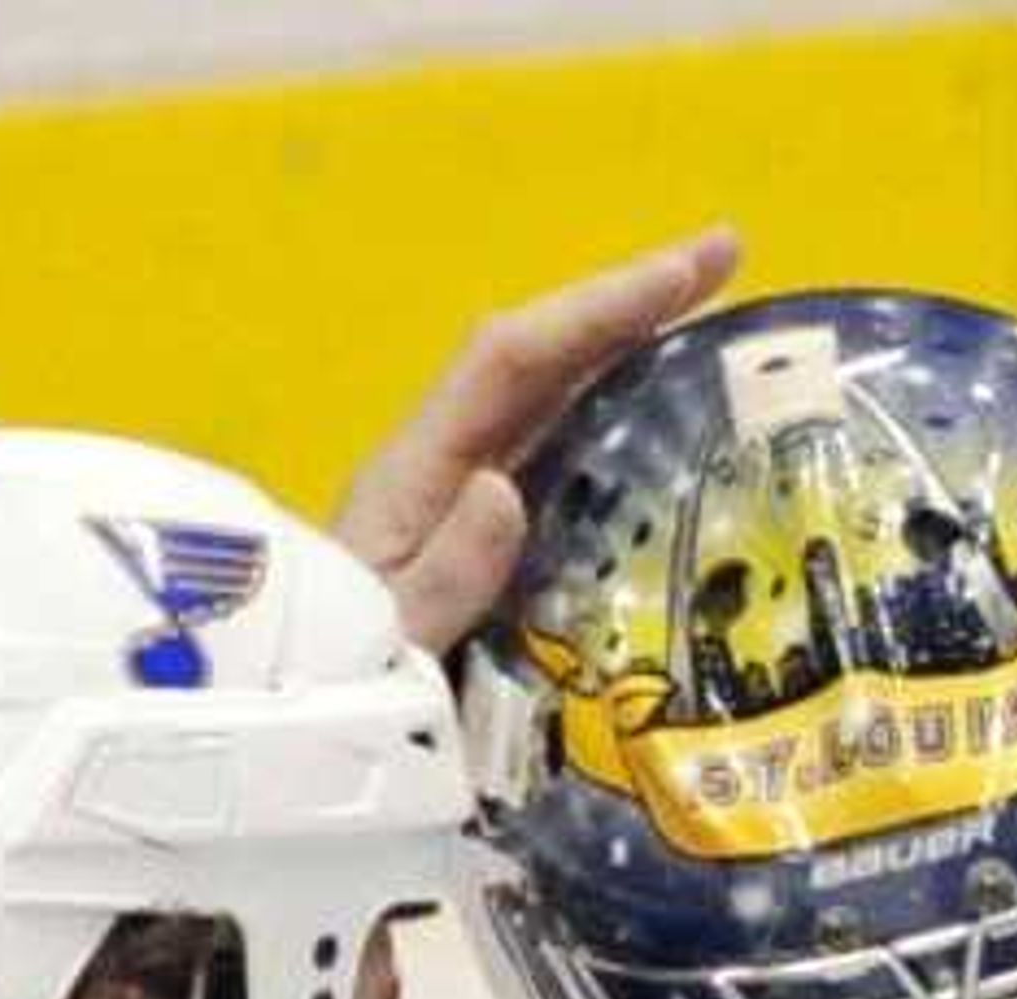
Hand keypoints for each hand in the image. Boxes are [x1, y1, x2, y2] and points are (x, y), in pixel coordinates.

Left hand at [335, 229, 740, 650]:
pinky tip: (658, 419)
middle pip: (537, 356)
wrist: (291, 724)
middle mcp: (438, 464)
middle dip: (627, 304)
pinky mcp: (471, 537)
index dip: (597, 310)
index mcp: (416, 473)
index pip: (512, 361)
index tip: (683, 276)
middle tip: (725, 257)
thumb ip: (444, 577)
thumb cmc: (336, 692)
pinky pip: (547, 453)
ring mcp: (455, 498)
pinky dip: (604, 416)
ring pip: (546, 396)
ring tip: (709, 318)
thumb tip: (504, 487)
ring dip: (622, 350)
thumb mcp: (390, 648)